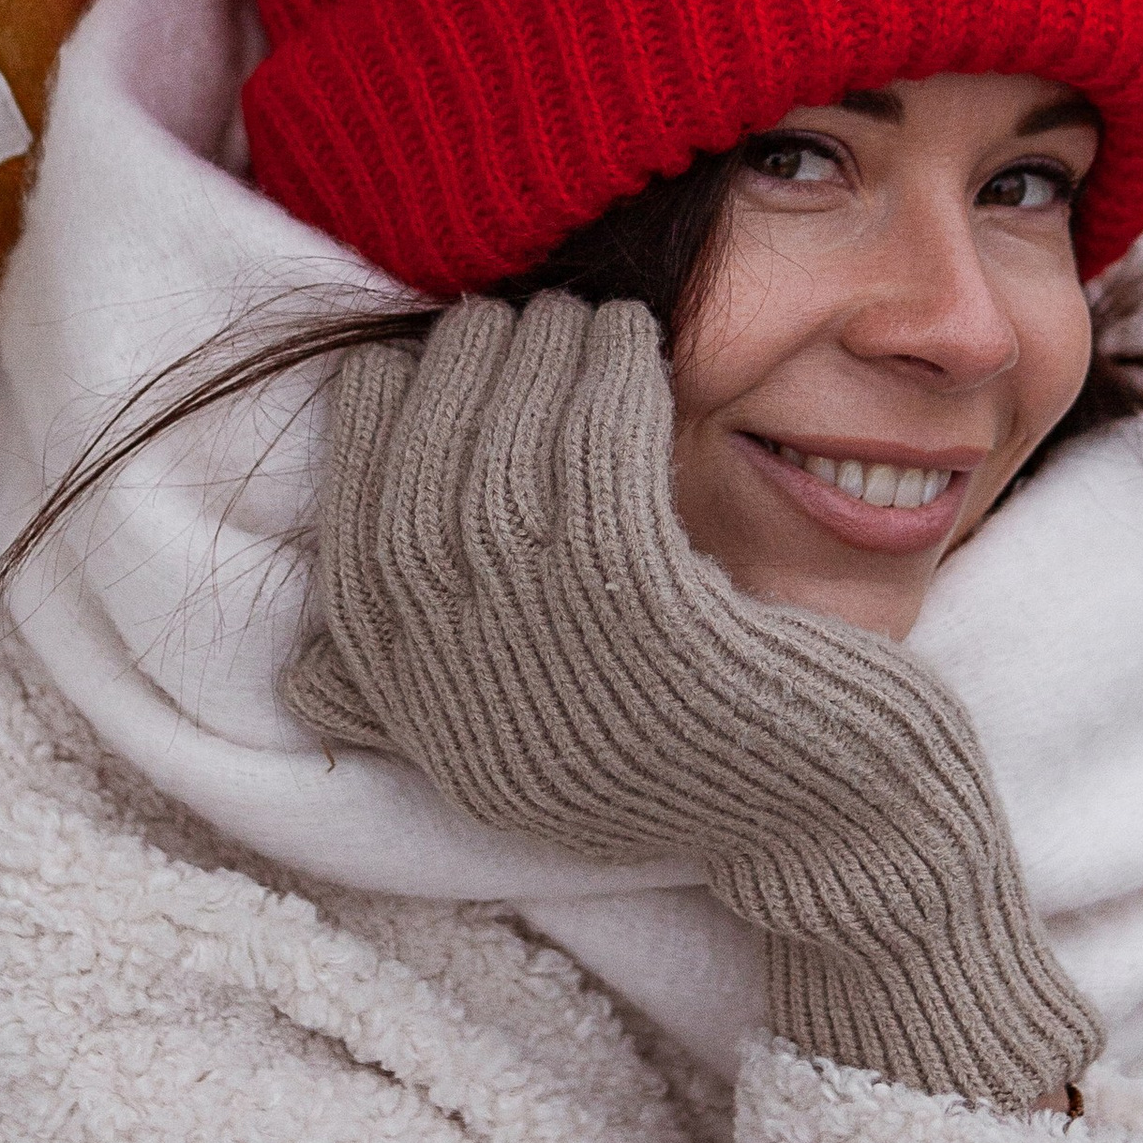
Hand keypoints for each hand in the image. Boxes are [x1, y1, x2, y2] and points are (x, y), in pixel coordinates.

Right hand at [285, 296, 1099, 1110]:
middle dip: (447, 384)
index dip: (364, 448)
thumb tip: (302, 671)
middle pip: (423, 501)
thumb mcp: (537, 751)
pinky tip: (630, 345)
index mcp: (436, 738)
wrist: (840, 831)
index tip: (398, 366)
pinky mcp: (661, 632)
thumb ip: (423, 708)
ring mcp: (567, 672)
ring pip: (509, 471)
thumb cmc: (692, 760)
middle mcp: (478, 711)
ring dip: (533, 365)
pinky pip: (601, 473)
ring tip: (570, 310)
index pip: (353, 566)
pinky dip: (606, 391)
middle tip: (494, 313)